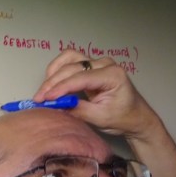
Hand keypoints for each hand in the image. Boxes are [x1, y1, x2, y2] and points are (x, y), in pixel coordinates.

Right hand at [33, 49, 159, 139]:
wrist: (136, 117)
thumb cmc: (123, 118)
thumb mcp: (100, 118)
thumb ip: (78, 110)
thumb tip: (55, 106)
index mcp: (112, 74)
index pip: (80, 78)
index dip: (60, 88)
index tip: (45, 99)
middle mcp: (105, 64)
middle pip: (72, 67)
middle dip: (53, 83)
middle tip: (40, 99)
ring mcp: (97, 63)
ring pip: (69, 58)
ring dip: (54, 72)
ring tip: (45, 90)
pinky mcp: (90, 67)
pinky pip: (71, 62)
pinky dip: (58, 70)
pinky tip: (51, 83)